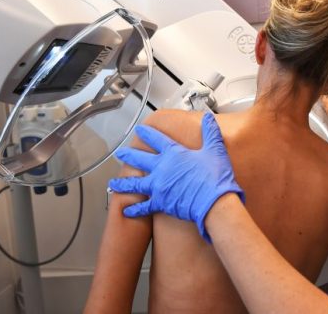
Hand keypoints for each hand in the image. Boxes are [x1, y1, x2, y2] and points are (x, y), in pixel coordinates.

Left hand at [108, 112, 244, 242]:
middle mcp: (162, 168)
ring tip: (113, 183)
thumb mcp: (215, 150)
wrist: (213, 202)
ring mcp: (158, 186)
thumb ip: (210, 132)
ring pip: (135, 183)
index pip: (157, 139)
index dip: (147, 133)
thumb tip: (209, 118)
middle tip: (120, 153)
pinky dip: (135, 209)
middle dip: (128, 156)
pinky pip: (143, 206)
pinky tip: (126, 210)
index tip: (139, 129)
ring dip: (123, 183)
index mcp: (173, 153)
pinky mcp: (160, 202)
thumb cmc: (215, 177)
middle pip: (139, 159)